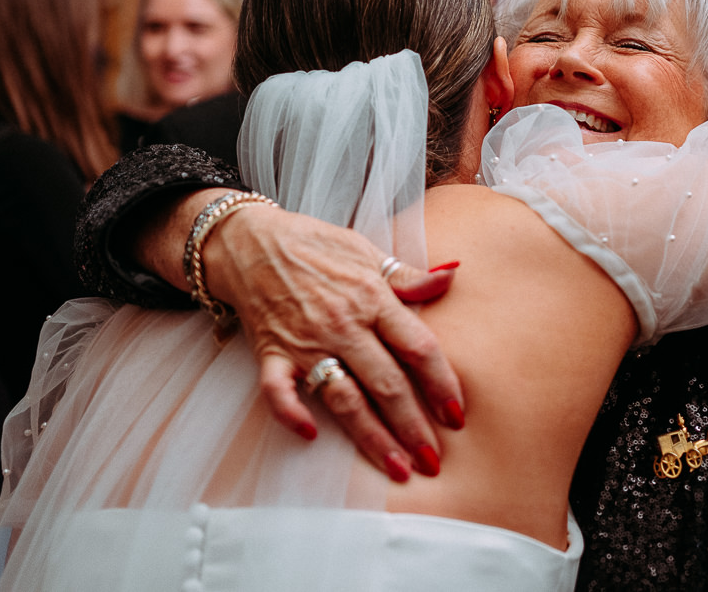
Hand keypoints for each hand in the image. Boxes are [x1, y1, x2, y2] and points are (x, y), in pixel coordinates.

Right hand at [202, 204, 463, 481]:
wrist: (250, 240)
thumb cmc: (314, 245)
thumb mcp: (366, 251)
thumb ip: (409, 275)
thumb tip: (453, 274)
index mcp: (372, 298)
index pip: (418, 347)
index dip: (442, 382)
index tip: (457, 416)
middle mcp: (343, 324)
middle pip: (387, 383)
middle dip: (414, 427)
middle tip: (434, 462)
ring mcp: (306, 342)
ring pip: (344, 397)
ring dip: (371, 436)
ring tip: (397, 468)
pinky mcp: (271, 353)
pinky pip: (278, 391)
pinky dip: (290, 412)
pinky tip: (310, 434)